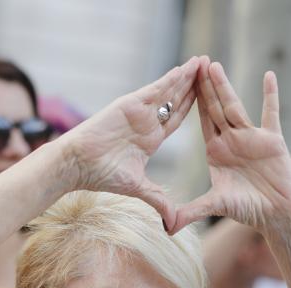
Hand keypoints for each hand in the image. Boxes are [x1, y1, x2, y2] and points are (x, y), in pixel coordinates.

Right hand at [60, 56, 201, 227]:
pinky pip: (155, 89)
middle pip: (176, 100)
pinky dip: (171, 79)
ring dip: (186, 76)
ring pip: (168, 90)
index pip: (177, 119)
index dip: (193, 107)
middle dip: (194, 86)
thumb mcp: (138, 188)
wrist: (77, 165)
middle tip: (212, 70)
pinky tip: (186, 68)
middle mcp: (146, 122)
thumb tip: (172, 223)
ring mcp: (139, 111)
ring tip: (203, 61)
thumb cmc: (100, 175)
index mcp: (150, 138)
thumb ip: (158, 200)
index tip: (209, 98)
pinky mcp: (130, 104)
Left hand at [172, 61, 290, 235]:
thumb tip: (166, 228)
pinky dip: (271, 95)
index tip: (182, 81)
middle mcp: (232, 140)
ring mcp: (251, 138)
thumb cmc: (248, 210)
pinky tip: (269, 76)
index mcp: (216, 150)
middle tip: (195, 62)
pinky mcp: (272, 139)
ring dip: (226, 86)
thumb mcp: (215, 206)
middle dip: (205, 86)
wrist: (276, 214)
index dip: (191, 101)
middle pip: (215, 108)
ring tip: (215, 65)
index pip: (201, 120)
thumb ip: (190, 212)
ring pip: (236, 106)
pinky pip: (271, 114)